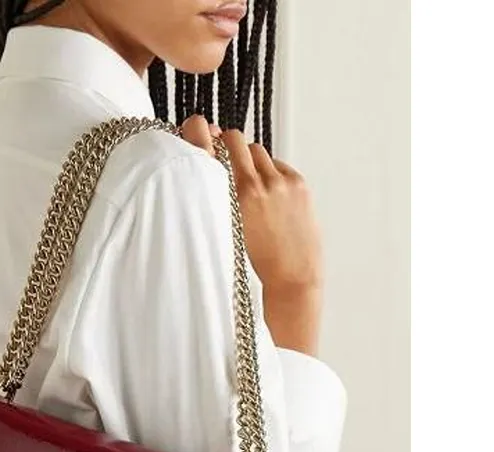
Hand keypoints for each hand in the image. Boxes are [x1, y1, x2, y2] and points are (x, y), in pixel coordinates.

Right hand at [181, 119, 323, 356]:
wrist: (292, 279)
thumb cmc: (253, 264)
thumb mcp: (224, 231)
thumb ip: (215, 197)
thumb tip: (208, 163)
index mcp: (232, 197)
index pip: (211, 145)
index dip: (202, 134)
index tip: (196, 129)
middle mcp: (255, 184)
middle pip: (236, 140)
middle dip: (228, 144)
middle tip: (221, 153)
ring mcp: (279, 182)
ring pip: (257, 152)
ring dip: (249, 160)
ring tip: (245, 184)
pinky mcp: (297, 183)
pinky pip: (276, 165)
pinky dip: (269, 173)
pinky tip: (266, 196)